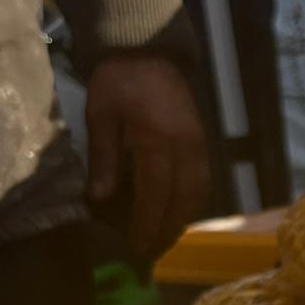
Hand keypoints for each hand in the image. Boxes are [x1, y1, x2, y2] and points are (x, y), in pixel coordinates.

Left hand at [86, 55, 210, 259]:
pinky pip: (204, 182)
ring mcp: (199, 146)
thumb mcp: (101, 115)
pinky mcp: (204, 143)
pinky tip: (178, 214)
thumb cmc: (118, 81)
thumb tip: (100, 200)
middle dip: (166, 231)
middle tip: (149, 254)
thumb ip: (104, 158)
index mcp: (158, 141)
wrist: (148, 50)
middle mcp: (186, 148)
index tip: (136, 248)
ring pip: (198, 195)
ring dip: (182, 221)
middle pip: (182, 202)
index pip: (155, 195)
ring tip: (163, 239)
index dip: (147, 225)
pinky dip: (192, 203)